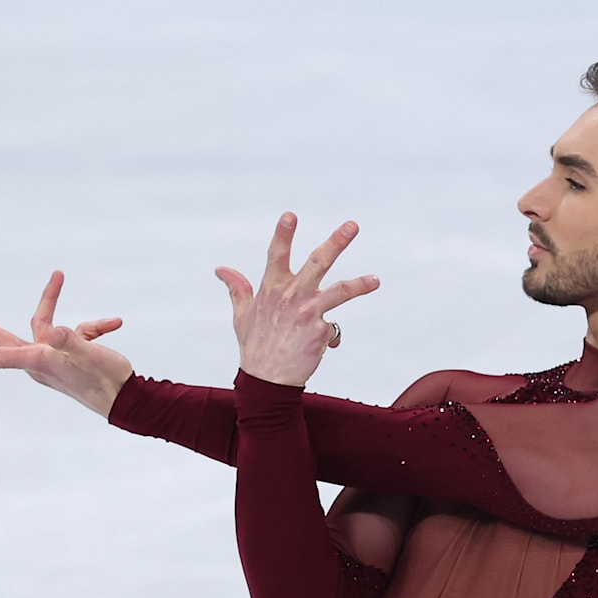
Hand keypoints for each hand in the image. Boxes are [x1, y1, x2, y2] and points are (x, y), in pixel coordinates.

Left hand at [0, 272, 135, 415]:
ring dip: (52, 300)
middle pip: (6, 340)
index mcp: (39, 361)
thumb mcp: (89, 356)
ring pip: (47, 325)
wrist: (128, 399)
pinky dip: (96, 326)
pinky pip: (79, 332)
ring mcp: (57, 357)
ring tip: (57, 275)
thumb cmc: (106, 379)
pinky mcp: (75, 354)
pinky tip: (115, 324)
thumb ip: (72, 341)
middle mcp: (42, 360)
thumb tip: (58, 330)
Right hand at [215, 215, 377, 388]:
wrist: (267, 382)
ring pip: (339, 292)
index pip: (276, 255)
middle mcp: (291, 297)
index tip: (290, 215)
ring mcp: (307, 314)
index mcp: (271, 289)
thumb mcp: (241, 315)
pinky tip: (323, 347)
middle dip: (337, 242)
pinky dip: (330, 336)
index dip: (283, 234)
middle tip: (353, 226)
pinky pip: (333, 328)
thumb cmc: (254, 347)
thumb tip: (221, 269)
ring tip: (376, 280)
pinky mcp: (320, 332)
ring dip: (359, 285)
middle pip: (317, 263)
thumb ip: (237, 289)